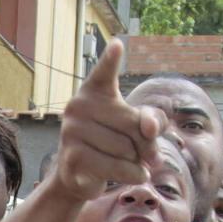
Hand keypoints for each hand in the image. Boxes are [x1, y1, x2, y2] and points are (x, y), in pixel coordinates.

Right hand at [53, 41, 166, 201]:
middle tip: (148, 154)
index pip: (104, 73)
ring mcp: (71, 133)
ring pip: (126, 149)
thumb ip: (151, 120)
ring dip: (138, 162)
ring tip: (132, 164)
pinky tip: (136, 175)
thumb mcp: (136, 127)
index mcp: (94, 91)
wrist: (80, 175)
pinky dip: (132, 174)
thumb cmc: (112, 143)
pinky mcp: (71, 159)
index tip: (118, 46)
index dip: (111, 61)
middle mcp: (77, 107)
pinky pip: (115, 167)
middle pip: (133, 124)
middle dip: (147, 143)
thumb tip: (150, 129)